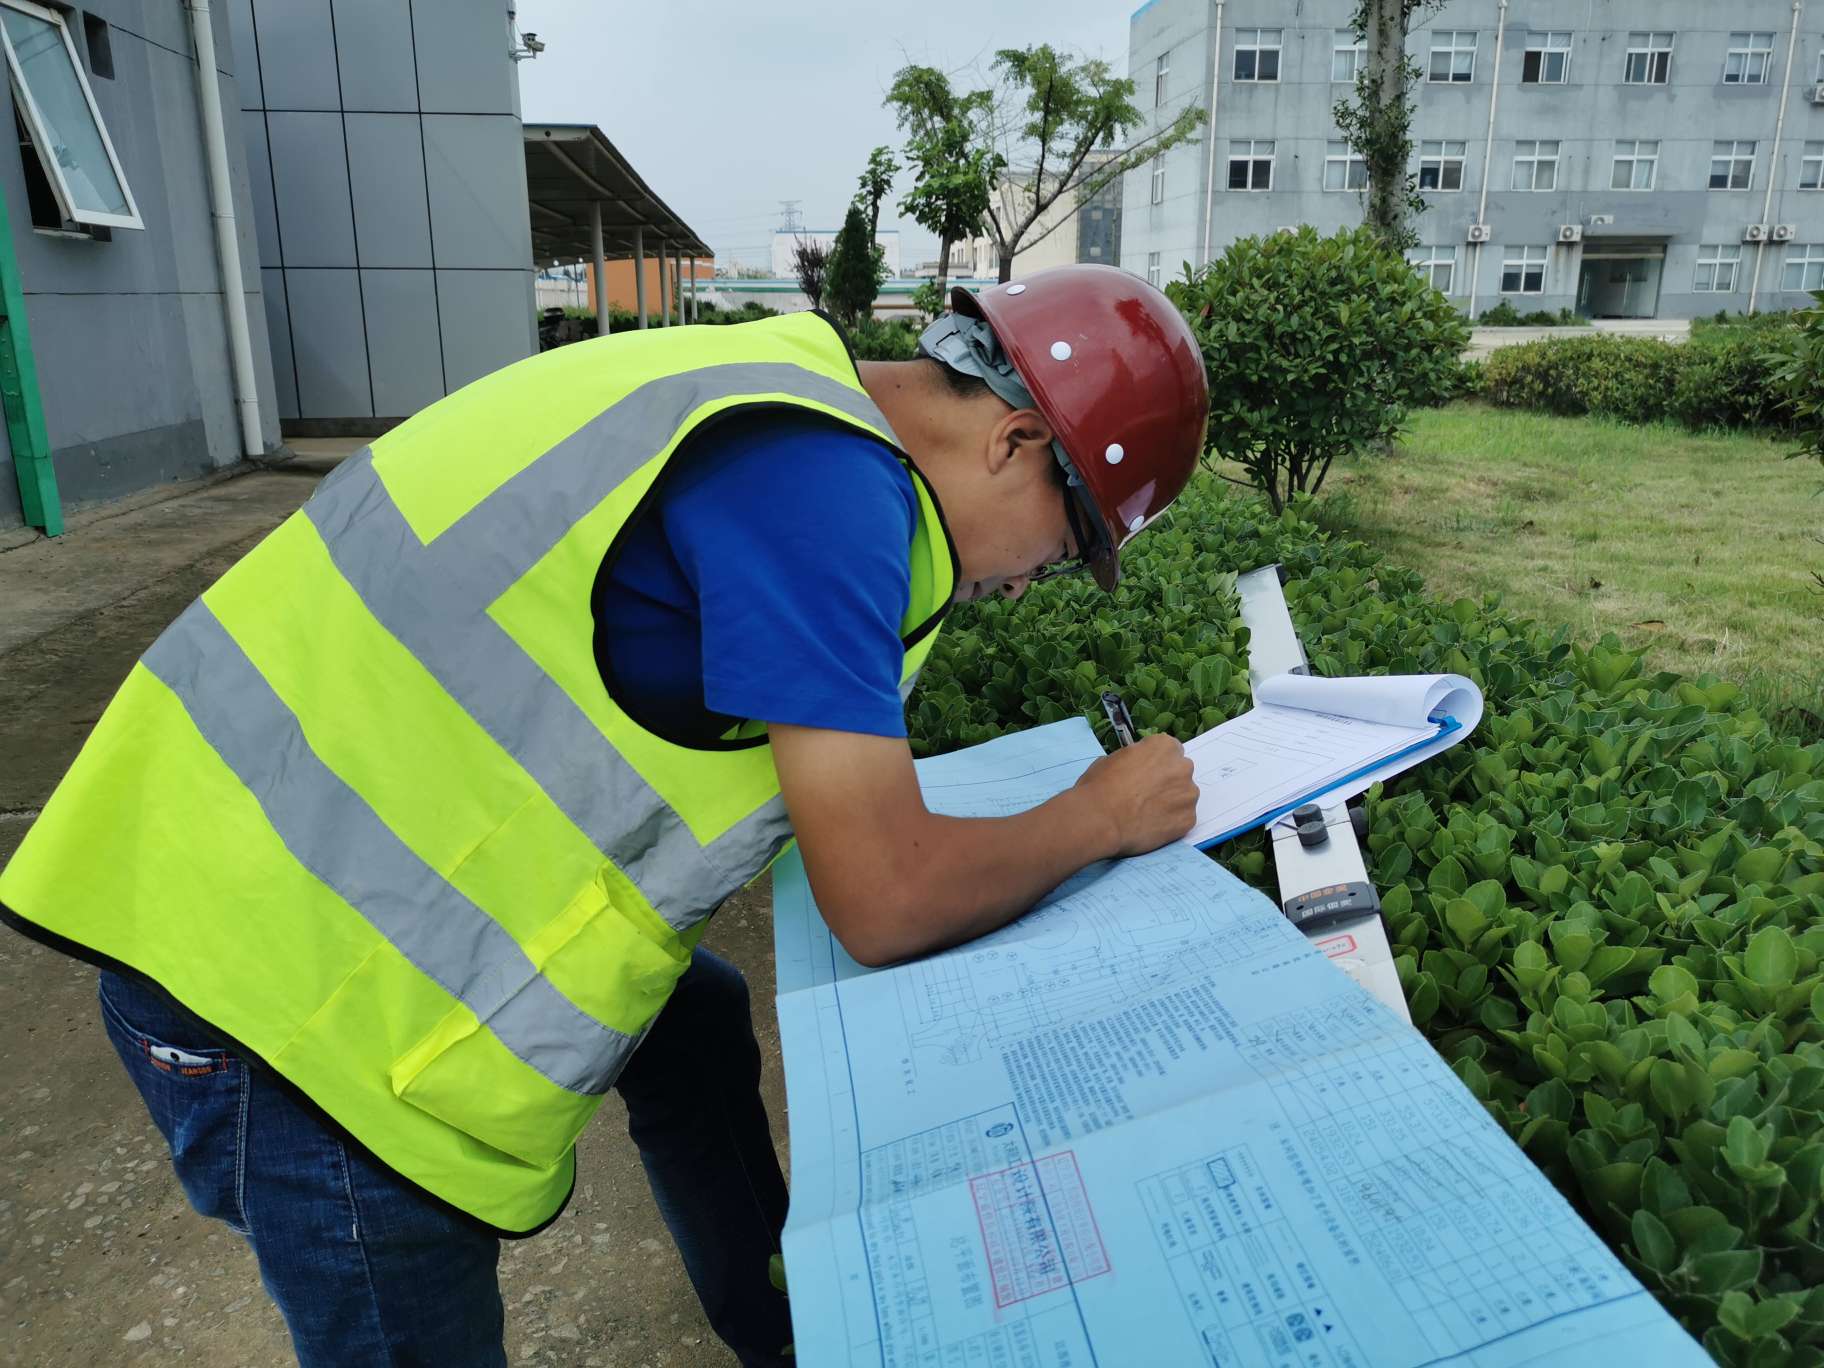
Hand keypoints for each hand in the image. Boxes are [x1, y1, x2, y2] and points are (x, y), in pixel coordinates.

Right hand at [1072, 734, 1198, 856]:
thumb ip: (1134, 759)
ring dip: (1171, 802)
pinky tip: (1151, 826)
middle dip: (1168, 782)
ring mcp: (1189, 795)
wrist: (1100, 819)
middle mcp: (1183, 767)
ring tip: (1147, 814)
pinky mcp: (1189, 820)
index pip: (1170, 751)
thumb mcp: (1112, 759)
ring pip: (1184, 797)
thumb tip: (1137, 767)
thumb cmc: (1100, 786)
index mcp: (1164, 746)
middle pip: (1180, 772)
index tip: (1146, 774)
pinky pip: (1182, 819)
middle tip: (1146, 795)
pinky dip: (1170, 823)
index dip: (1157, 764)